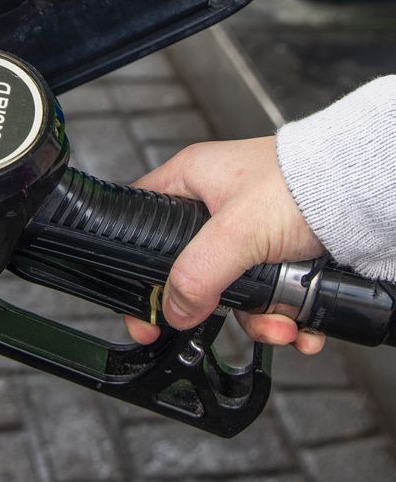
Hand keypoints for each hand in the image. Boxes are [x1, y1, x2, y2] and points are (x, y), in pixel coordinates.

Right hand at [122, 137, 327, 354]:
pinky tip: (300, 325)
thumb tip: (175, 309)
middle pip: (192, 269)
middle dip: (215, 305)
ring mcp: (250, 231)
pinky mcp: (280, 251)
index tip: (143, 308)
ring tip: (283, 326)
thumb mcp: (236, 231)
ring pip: (235, 289)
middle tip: (216, 323)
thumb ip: (196, 274)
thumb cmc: (305, 184)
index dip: (135, 265)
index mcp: (190, 180)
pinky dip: (284, 316)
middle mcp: (216, 205)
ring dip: (260, 318)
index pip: (141, 222)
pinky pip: (269, 294)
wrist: (370, 193)